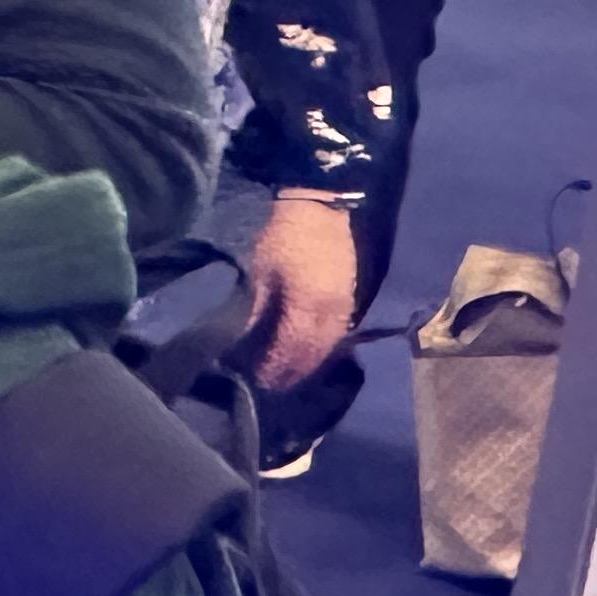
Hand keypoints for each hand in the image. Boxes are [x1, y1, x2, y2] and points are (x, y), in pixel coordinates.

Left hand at [238, 192, 360, 392]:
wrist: (319, 209)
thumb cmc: (282, 238)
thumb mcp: (260, 273)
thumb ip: (257, 310)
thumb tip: (245, 340)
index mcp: (306, 305)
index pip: (291, 348)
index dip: (275, 368)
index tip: (257, 382)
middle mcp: (331, 312)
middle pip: (313, 353)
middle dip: (293, 372)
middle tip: (272, 386)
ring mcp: (345, 306)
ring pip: (329, 346)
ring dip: (309, 362)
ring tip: (289, 375)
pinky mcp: (351, 299)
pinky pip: (339, 332)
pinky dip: (323, 347)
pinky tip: (309, 353)